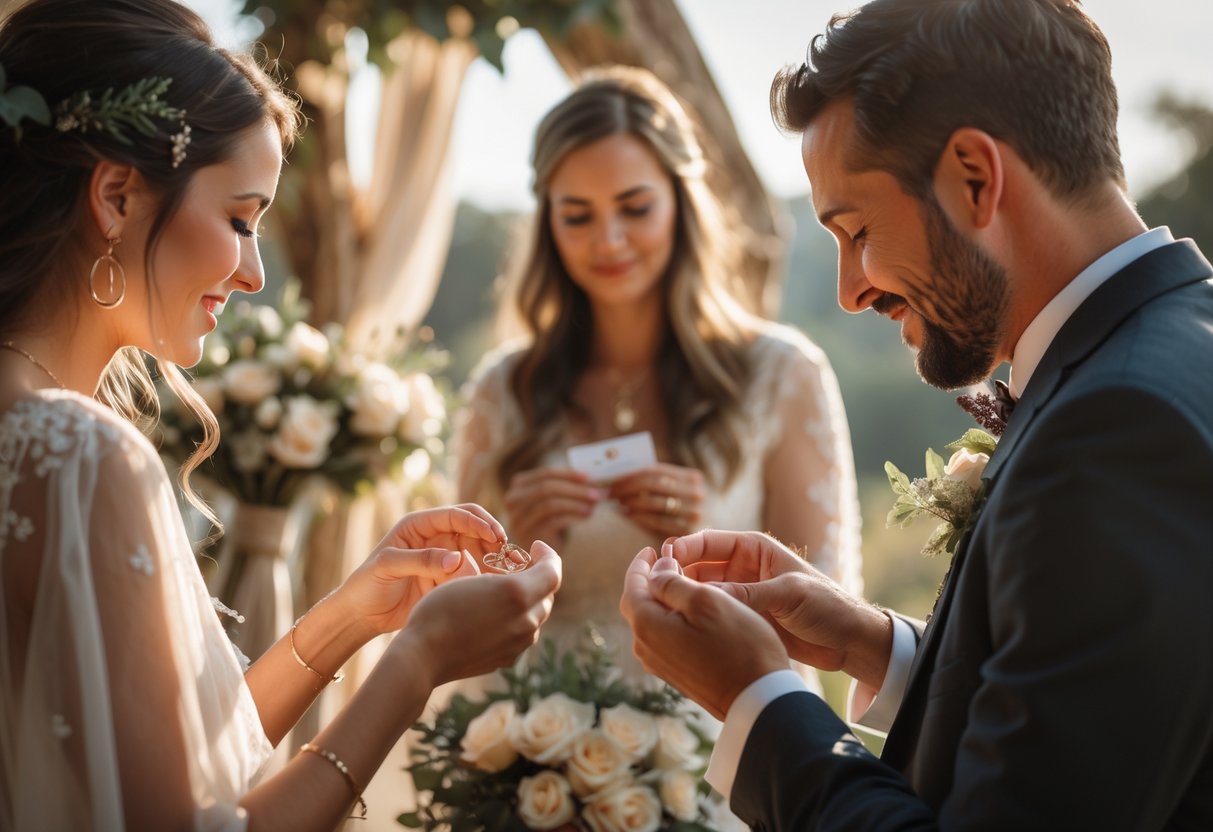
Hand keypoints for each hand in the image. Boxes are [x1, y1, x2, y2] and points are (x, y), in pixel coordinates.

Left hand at [337, 504, 506, 636]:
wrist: (360, 616)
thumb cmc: (366, 585)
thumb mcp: (389, 566)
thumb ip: (422, 560)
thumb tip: (457, 559)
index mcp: (419, 525)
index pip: (457, 515)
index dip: (479, 522)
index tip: (496, 536)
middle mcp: (436, 538)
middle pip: (474, 530)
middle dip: (494, 539)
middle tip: (510, 555)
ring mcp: (444, 559)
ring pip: (478, 552)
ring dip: (494, 559)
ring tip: (511, 571)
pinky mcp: (449, 580)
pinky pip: (474, 574)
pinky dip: (487, 577)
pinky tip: (498, 585)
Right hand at [401, 540, 562, 685]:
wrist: (423, 656)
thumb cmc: (440, 609)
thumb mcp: (471, 577)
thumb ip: (505, 575)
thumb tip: (522, 576)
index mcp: (518, 593)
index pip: (553, 571)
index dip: (548, 555)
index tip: (536, 546)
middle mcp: (526, 621)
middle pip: (546, 594)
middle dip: (536, 578)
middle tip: (518, 567)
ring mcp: (519, 644)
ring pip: (535, 616)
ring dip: (527, 601)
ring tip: (503, 592)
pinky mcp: (508, 658)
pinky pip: (522, 634)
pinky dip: (516, 620)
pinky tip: (493, 616)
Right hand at [503, 466, 604, 548]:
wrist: (537, 554)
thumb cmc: (547, 522)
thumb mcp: (552, 500)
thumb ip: (565, 487)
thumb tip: (594, 479)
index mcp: (518, 486)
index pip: (544, 474)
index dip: (568, 474)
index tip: (588, 477)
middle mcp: (513, 501)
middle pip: (546, 488)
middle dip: (574, 489)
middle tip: (596, 493)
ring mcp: (520, 519)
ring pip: (550, 504)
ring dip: (576, 502)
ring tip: (594, 504)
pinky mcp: (530, 535)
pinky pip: (554, 521)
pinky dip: (574, 516)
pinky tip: (587, 515)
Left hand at [609, 463, 703, 536]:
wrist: (716, 539)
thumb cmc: (686, 510)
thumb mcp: (679, 492)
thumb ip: (657, 482)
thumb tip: (620, 475)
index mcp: (692, 477)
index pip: (654, 470)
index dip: (630, 474)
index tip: (612, 478)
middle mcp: (696, 493)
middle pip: (652, 484)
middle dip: (626, 487)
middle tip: (610, 491)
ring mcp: (694, 513)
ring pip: (652, 503)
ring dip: (630, 502)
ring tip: (618, 503)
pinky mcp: (688, 532)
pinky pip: (656, 522)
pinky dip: (638, 517)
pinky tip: (627, 515)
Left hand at [619, 547, 787, 719]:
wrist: (759, 699)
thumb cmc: (739, 645)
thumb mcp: (707, 601)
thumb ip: (673, 582)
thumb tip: (655, 570)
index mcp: (647, 626)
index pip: (632, 587)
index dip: (641, 565)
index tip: (652, 549)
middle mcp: (645, 648)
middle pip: (638, 605)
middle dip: (649, 581)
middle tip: (666, 563)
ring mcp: (660, 665)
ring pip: (652, 623)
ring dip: (662, 601)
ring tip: (682, 584)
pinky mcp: (676, 675)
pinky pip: (665, 639)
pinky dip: (672, 620)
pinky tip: (691, 615)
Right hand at [668, 530, 890, 687]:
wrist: (848, 640)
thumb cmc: (826, 605)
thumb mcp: (788, 594)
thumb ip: (749, 594)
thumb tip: (707, 597)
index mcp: (755, 549)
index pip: (710, 542)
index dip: (684, 548)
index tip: (663, 558)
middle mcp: (743, 569)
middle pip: (699, 566)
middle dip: (677, 574)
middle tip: (657, 587)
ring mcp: (741, 594)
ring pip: (702, 592)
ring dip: (685, 597)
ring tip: (664, 607)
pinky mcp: (743, 617)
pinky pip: (714, 613)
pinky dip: (698, 617)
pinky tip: (682, 625)